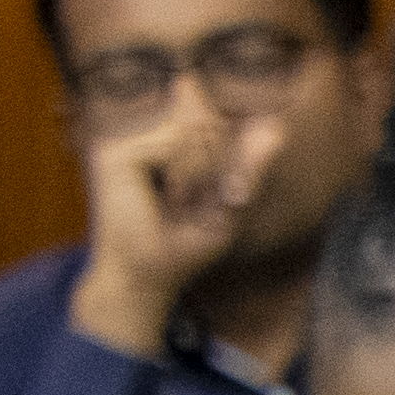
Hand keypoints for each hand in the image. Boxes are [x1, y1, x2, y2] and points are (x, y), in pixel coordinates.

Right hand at [68, 93, 294, 353]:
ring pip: (191, 130)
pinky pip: (171, 143)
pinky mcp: (115, 153)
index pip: (208, 117)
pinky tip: (170, 197)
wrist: (148, 277)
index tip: (223, 187)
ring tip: (180, 203)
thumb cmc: (186, 248)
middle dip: (220, 166)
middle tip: (193, 204)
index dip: (225, 138)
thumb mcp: (231, 206)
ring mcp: (126, 142)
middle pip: (205, 121)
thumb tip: (280, 128)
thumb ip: (249, 167)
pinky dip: (184, 172)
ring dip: (203, 172)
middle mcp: (143, 137)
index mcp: (166, 146)